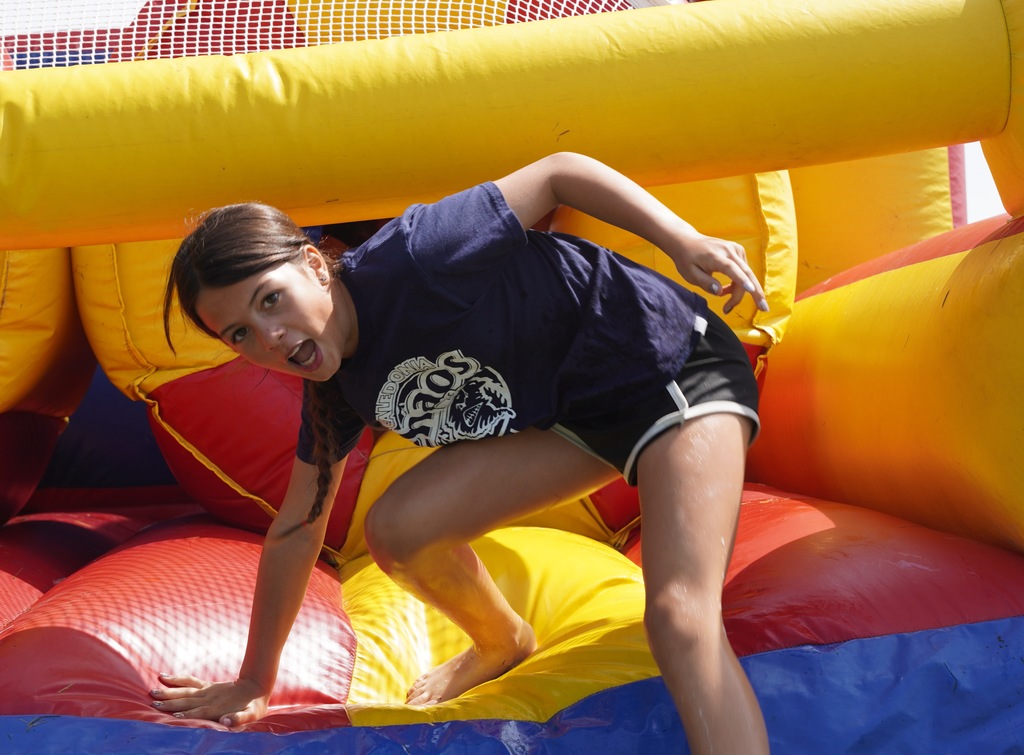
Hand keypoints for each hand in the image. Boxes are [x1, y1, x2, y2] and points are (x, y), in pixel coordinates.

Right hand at [150, 673, 268, 726]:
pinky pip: (189, 681)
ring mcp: (207, 691)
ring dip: (169, 692)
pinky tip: (164, 676)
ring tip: (152, 691)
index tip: (171, 717)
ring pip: (184, 691)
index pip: (198, 713)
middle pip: (186, 701)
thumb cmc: (253, 705)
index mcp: (217, 708)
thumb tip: (225, 722)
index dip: (186, 716)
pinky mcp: (207, 686)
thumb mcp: (251, 715)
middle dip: (170, 704)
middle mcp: (209, 698)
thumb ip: (239, 718)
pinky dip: (177, 679)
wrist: (257, 685)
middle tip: (153, 704)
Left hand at [669, 231, 769, 314]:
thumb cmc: (687, 259)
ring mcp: (735, 250)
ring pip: (746, 275)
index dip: (741, 280)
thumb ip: (705, 283)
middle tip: (764, 309)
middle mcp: (729, 251)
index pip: (731, 269)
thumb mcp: (690, 274)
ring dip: (740, 292)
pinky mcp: (738, 251)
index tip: (751, 290)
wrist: (687, 241)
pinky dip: (739, 283)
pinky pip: (743, 271)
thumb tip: (719, 292)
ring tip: (726, 304)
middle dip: (756, 292)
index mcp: (716, 256)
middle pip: (746, 273)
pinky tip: (726, 290)